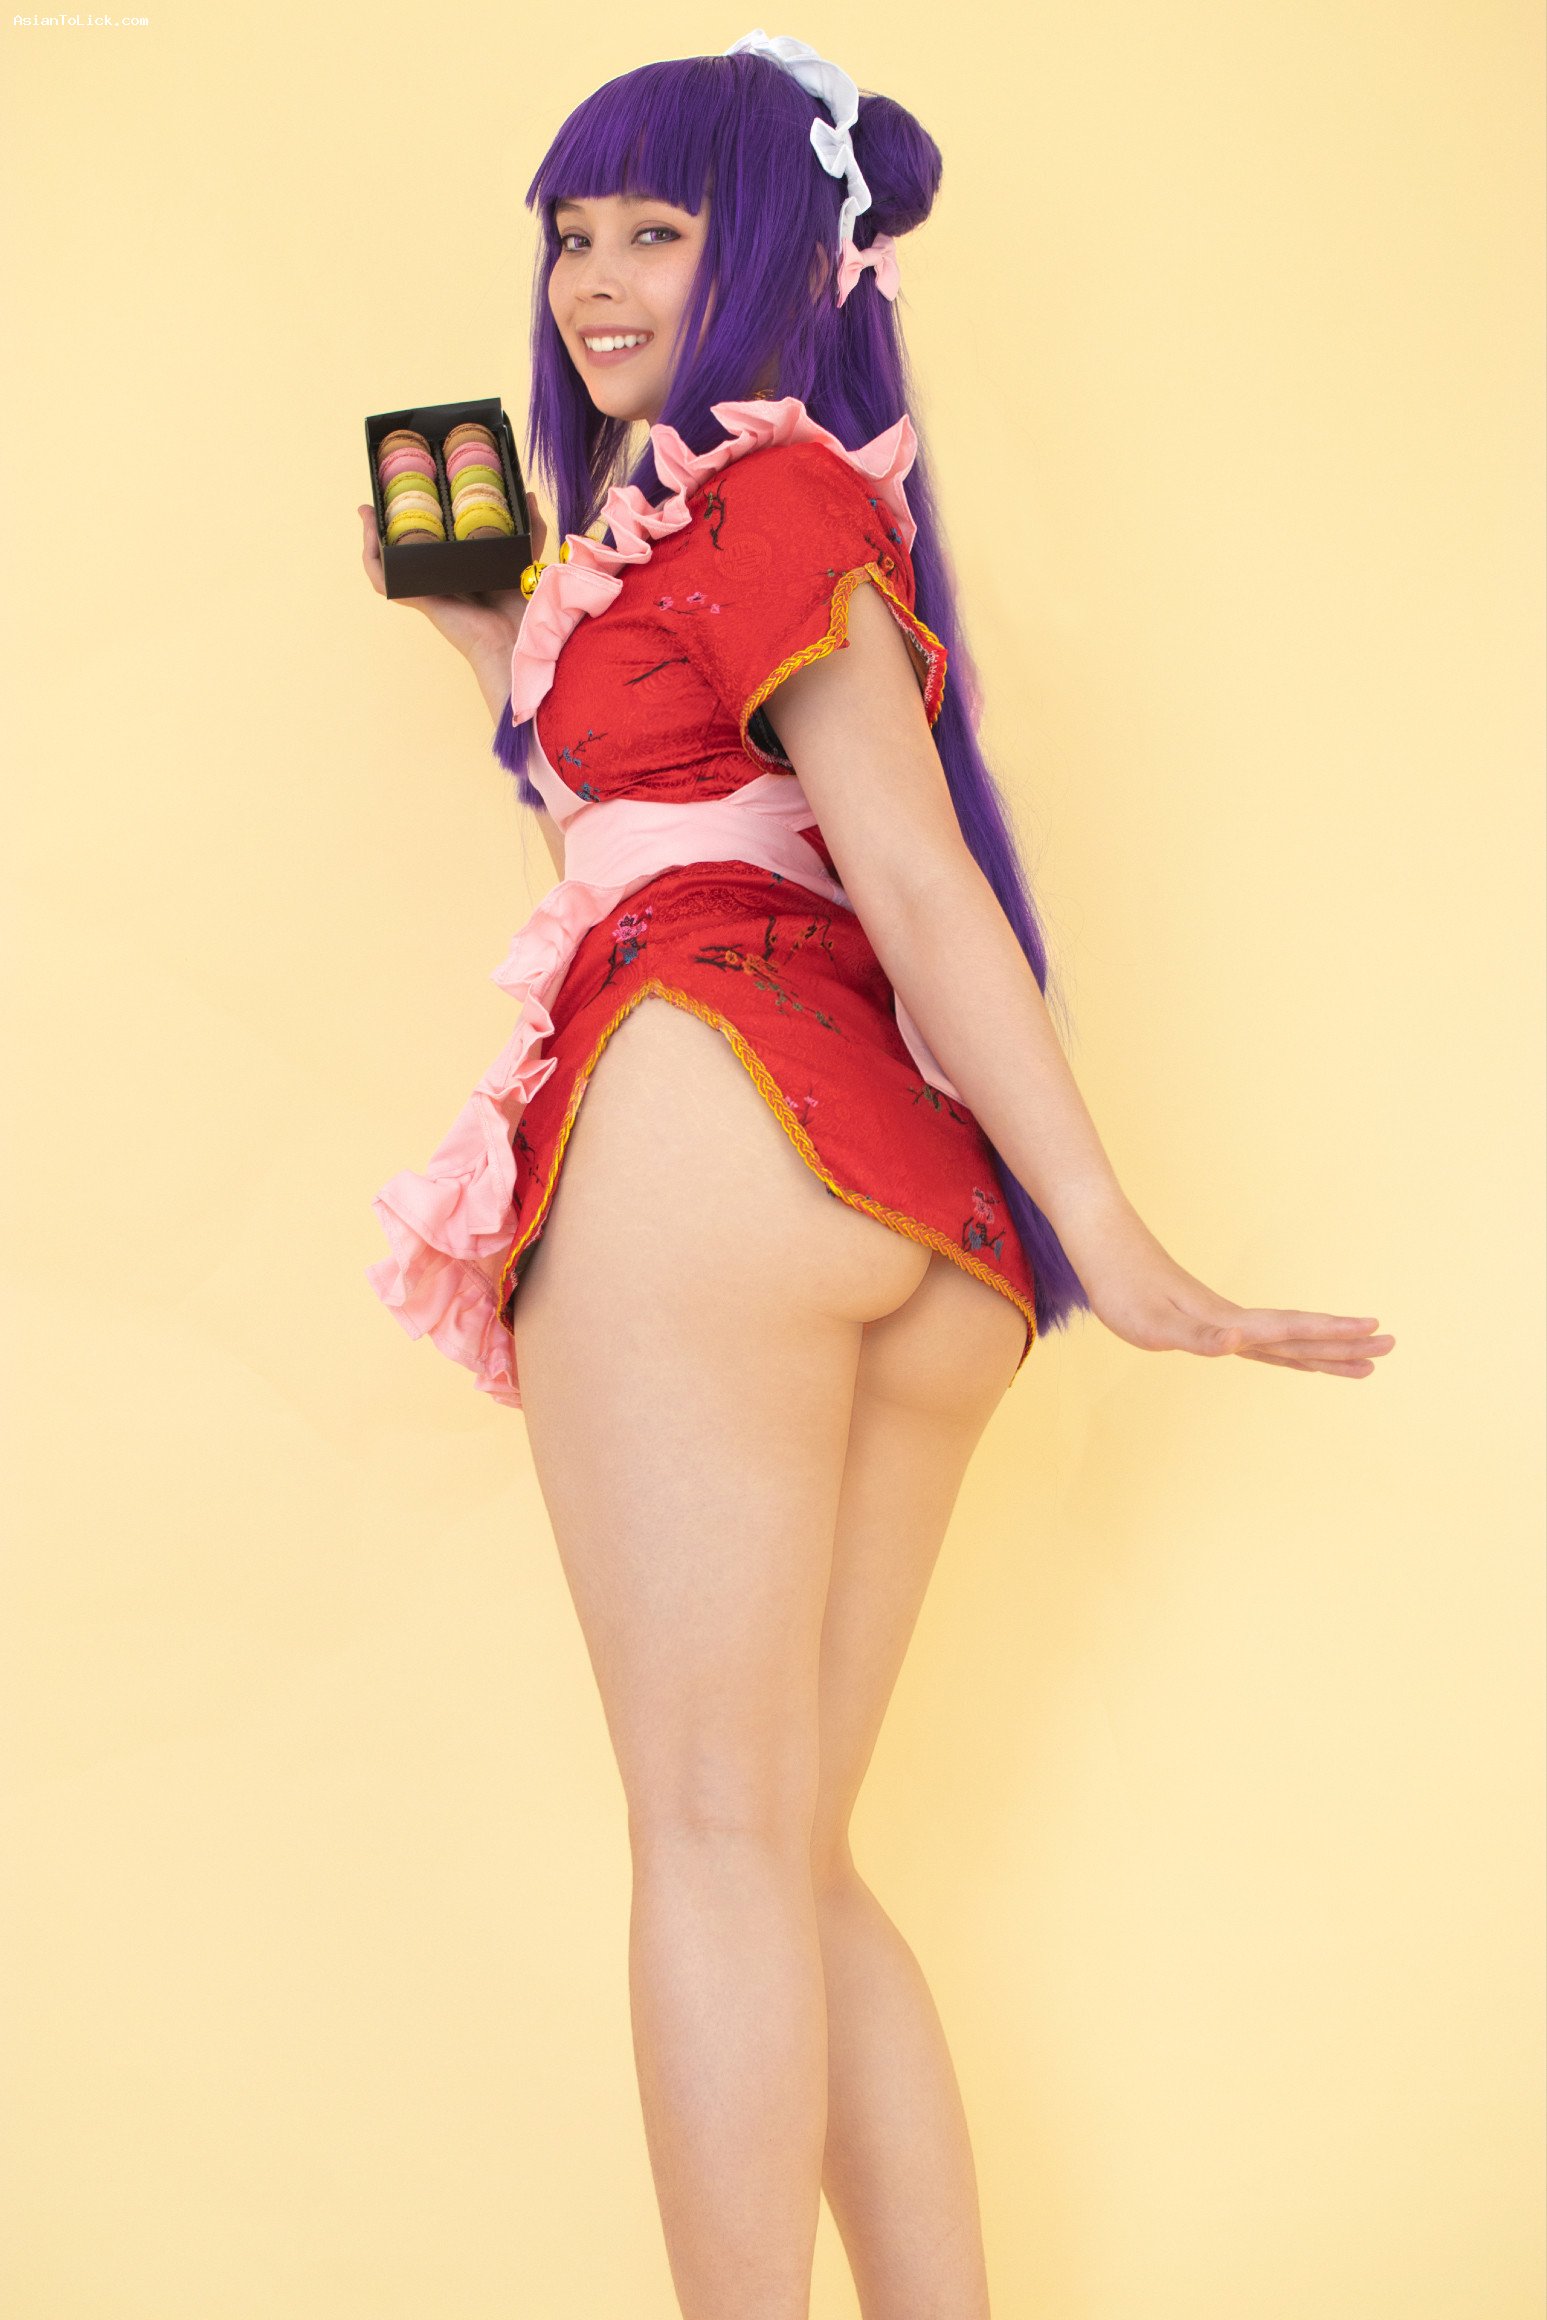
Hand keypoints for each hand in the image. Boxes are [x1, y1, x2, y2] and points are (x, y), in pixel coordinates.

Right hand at [357, 491, 548, 669]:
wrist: (519, 638)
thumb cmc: (524, 606)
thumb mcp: (525, 556)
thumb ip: (529, 528)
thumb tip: (530, 495)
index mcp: (460, 569)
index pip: (430, 543)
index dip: (414, 521)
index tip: (406, 495)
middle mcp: (439, 579)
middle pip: (402, 552)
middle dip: (386, 527)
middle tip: (377, 501)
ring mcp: (426, 590)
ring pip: (386, 564)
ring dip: (371, 538)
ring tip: (366, 512)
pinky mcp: (419, 599)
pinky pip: (384, 579)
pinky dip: (371, 557)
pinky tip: (370, 533)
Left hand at [1072, 1193, 1395, 1376]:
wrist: (1100, 1240)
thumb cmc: (1120, 1284)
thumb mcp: (1152, 1324)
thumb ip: (1199, 1336)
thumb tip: (1238, 1341)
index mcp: (1226, 1323)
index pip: (1290, 1334)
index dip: (1331, 1340)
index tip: (1373, 1338)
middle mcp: (1229, 1320)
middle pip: (1297, 1336)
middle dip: (1342, 1345)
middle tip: (1390, 1348)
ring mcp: (1218, 1316)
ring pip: (1281, 1336)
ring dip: (1320, 1346)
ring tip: (1358, 1353)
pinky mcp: (1201, 1314)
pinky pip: (1255, 1335)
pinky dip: (1284, 1343)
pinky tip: (1292, 1346)